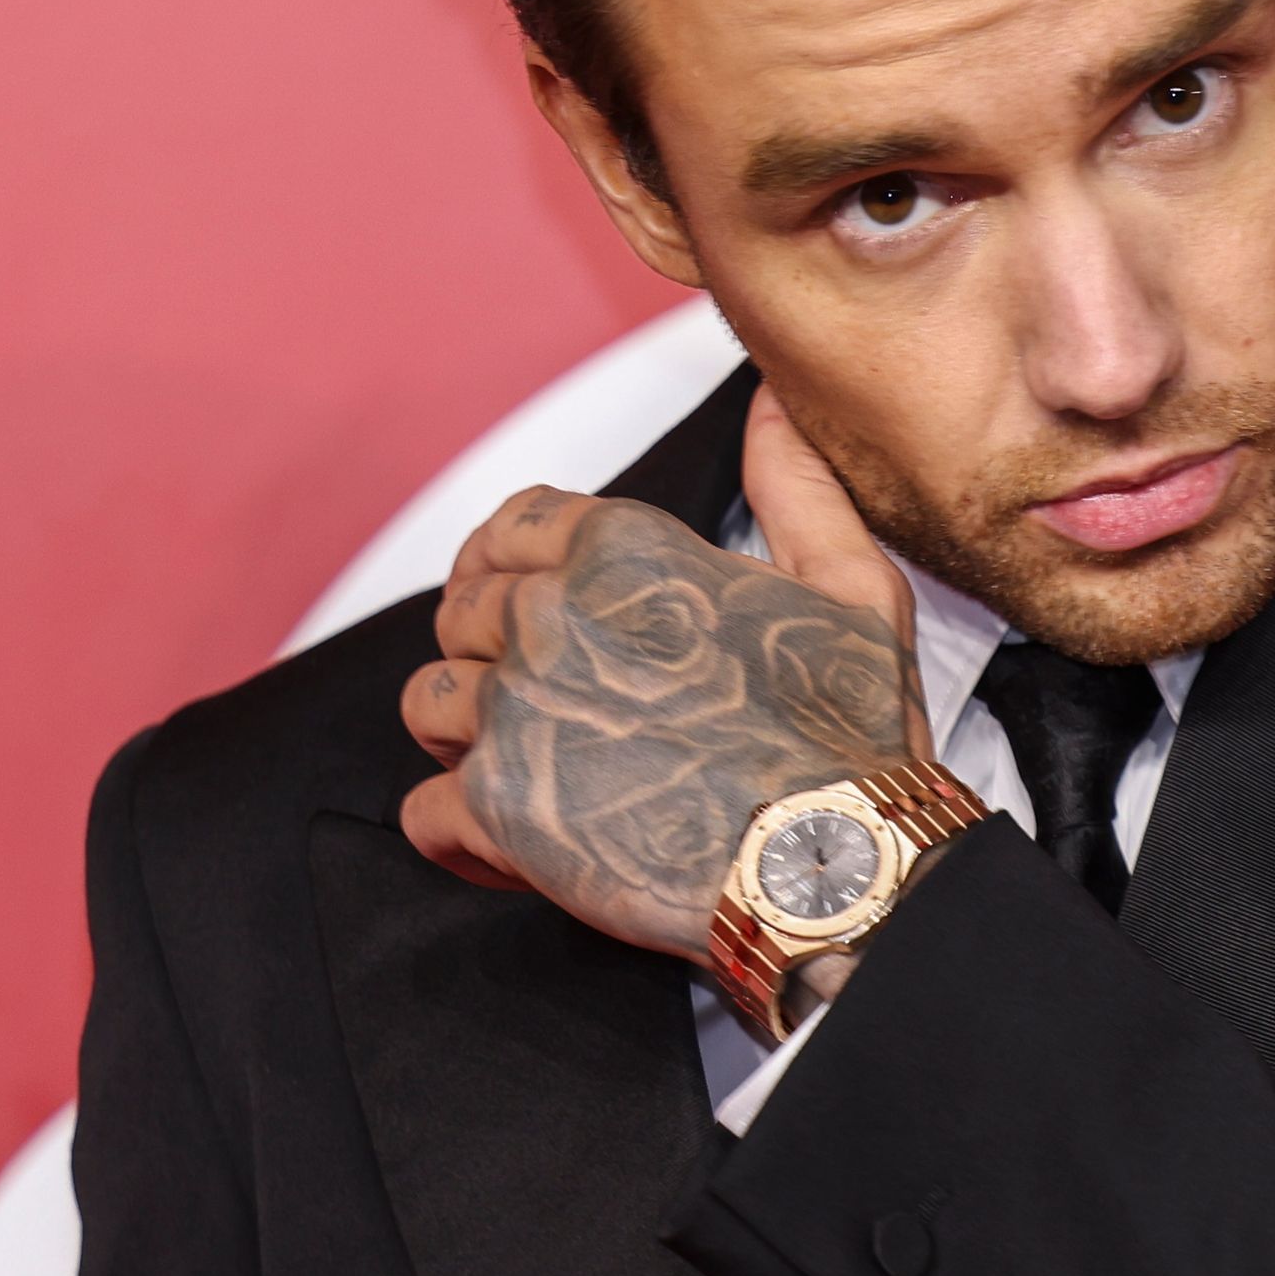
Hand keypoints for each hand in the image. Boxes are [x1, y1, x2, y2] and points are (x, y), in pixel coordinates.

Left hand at [399, 387, 930, 956]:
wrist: (836, 866)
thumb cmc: (850, 733)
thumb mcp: (852, 587)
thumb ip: (798, 488)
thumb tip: (771, 409)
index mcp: (625, 552)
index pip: (511, 524)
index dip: (510, 563)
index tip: (524, 600)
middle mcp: (554, 618)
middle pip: (460, 614)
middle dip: (494, 655)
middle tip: (553, 702)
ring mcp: (518, 714)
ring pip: (428, 705)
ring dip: (469, 740)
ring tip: (535, 768)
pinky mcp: (497, 811)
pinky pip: (422, 813)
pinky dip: (460, 836)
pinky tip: (520, 847)